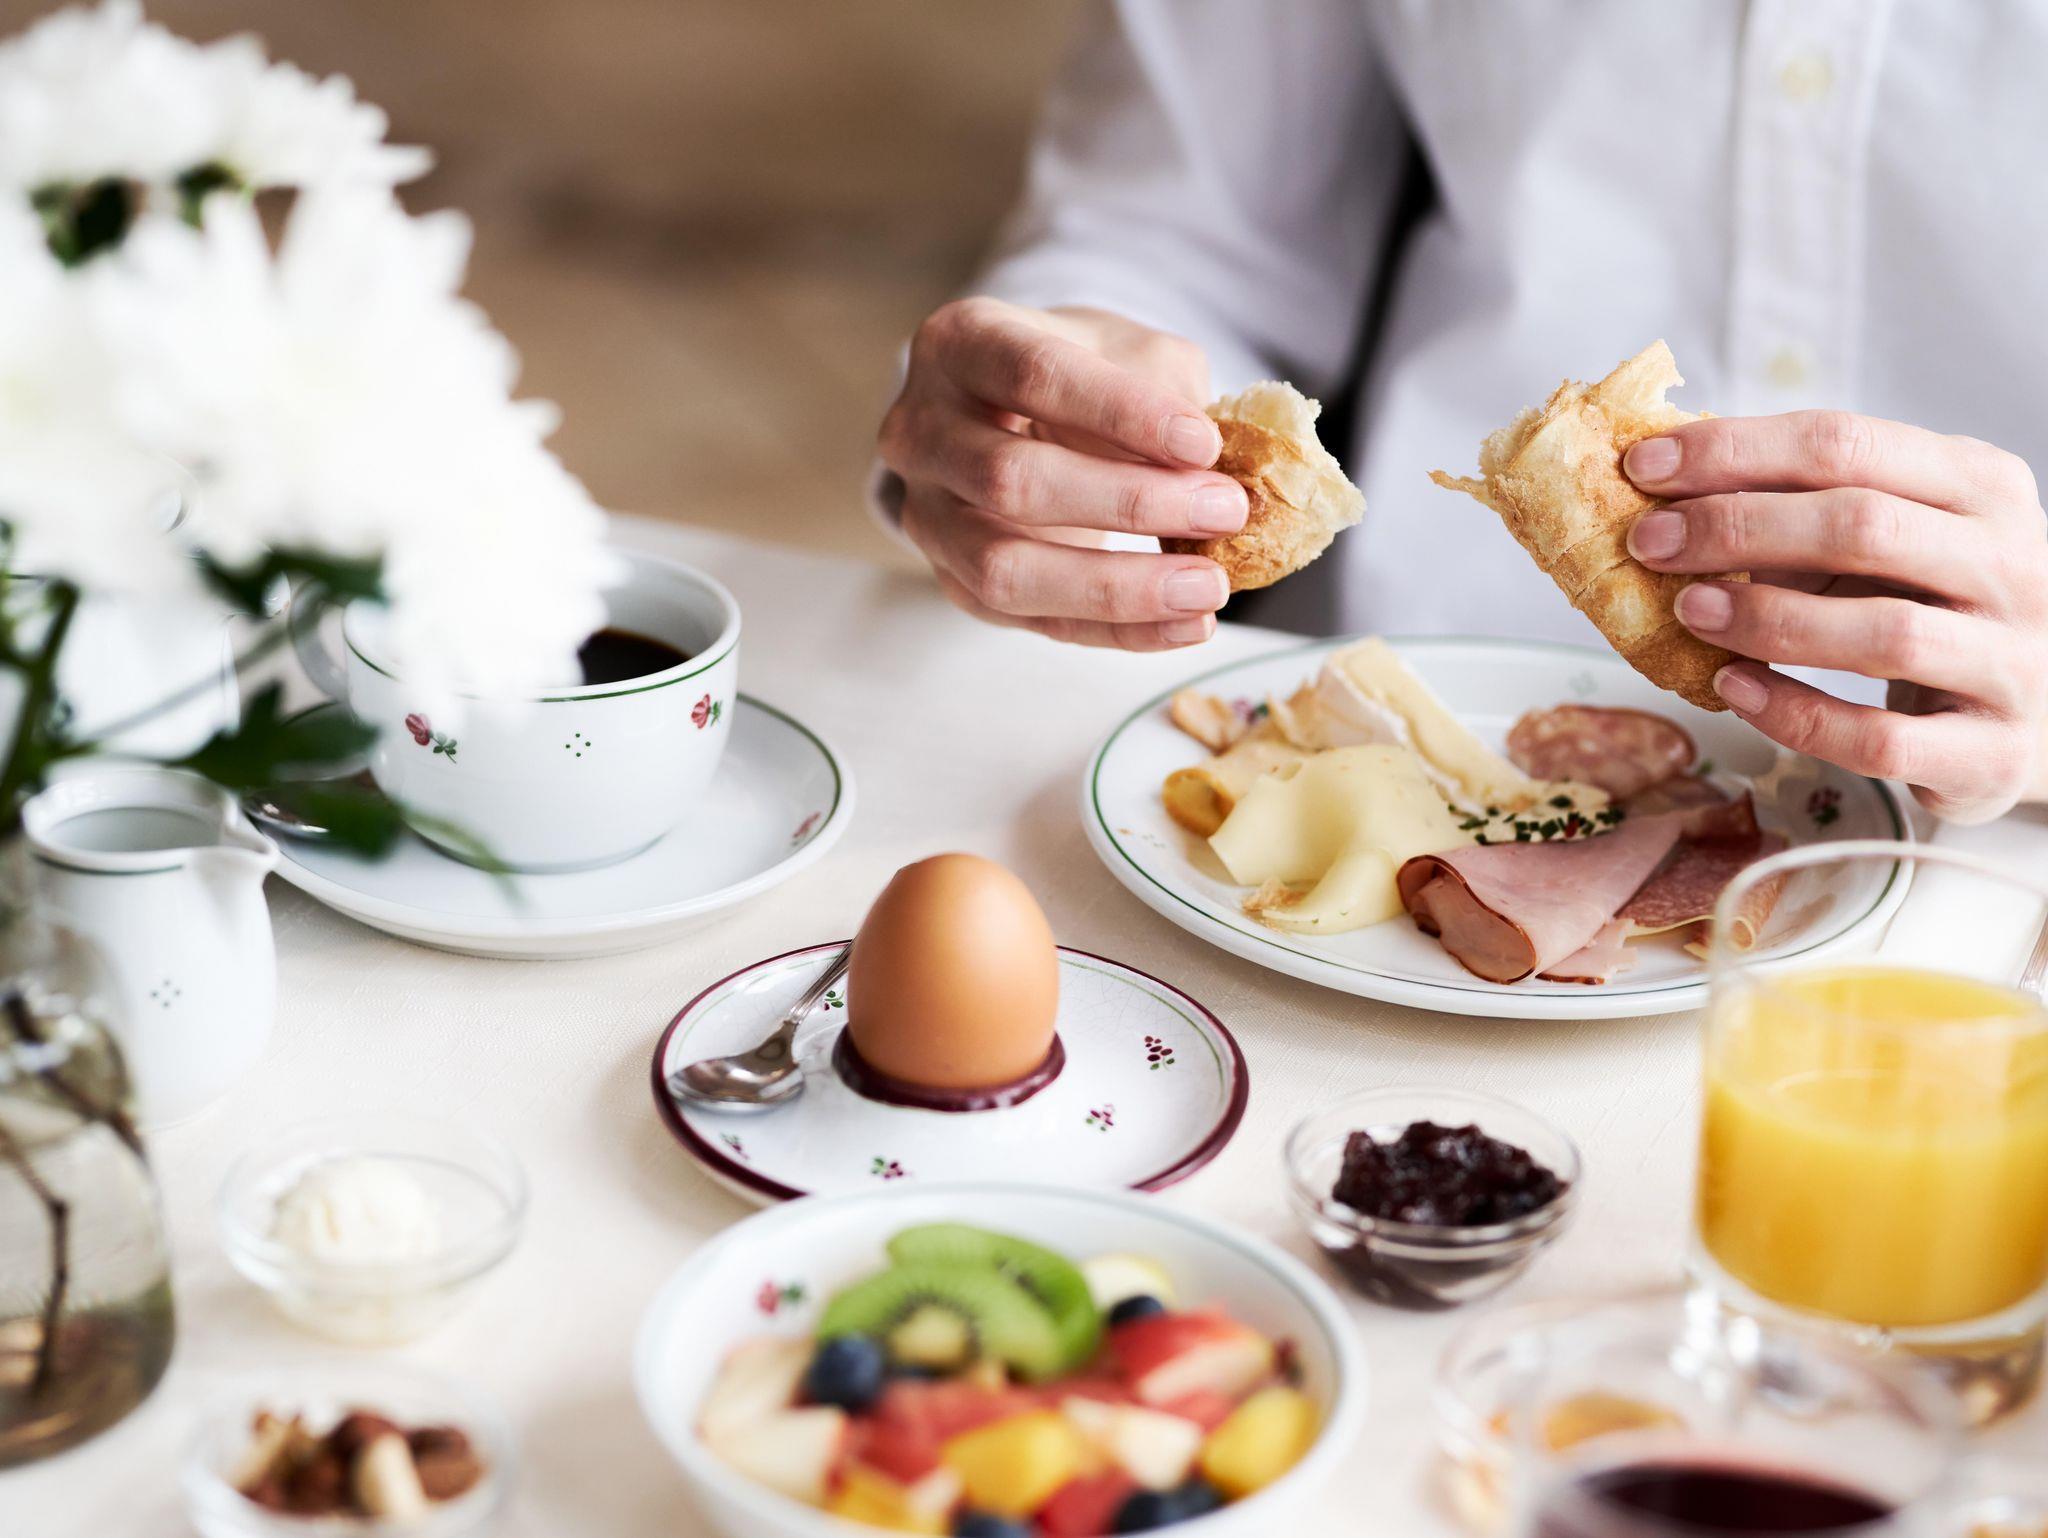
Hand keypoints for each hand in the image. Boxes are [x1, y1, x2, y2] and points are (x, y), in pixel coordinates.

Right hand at [878, 298, 1245, 649]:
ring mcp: (926, 514)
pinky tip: (1186, 624)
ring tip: (1207, 587)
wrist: (1014, 416)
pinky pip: (1034, 620)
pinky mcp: (955, 581)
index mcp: (961, 344)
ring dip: (1117, 586)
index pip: (1034, 375)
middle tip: (1224, 511)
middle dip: (1128, 502)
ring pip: (1005, 568)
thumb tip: (1224, 465)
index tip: (1204, 445)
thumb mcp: (1125, 349)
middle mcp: (922, 430)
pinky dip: (1118, 629)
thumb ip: (1166, 390)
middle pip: (1009, 478)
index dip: (1120, 413)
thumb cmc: (1080, 375)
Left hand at [1624, 410, 2047, 822]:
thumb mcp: (1895, 537)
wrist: (2047, 709)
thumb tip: (1663, 497)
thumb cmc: (1937, 604)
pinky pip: (1881, 737)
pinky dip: (1796, 713)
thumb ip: (1804, 510)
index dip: (1735, 451)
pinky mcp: (1994, 752)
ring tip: (1685, 612)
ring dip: (1768, 619)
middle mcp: (2014, 564)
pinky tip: (1733, 689)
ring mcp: (2014, 661)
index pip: (1846, 443)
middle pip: (1863, 526)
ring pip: (1883, 633)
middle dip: (1737, 528)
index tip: (1643, 466)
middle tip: (1648, 543)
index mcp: (1981, 486)